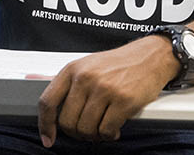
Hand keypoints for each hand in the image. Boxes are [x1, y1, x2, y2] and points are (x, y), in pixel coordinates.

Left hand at [37, 35, 177, 145]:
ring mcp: (104, 89)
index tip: (48, 138)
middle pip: (67, 121)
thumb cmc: (119, 64)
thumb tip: (42, 98)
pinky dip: (109, 135)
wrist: (151, 56)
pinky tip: (115, 128)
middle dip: (76, 133)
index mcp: (73, 69)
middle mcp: (85, 78)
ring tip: (102, 128)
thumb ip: (69, 84)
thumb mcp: (88, 65)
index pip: (47, 101)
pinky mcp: (123, 100)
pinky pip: (106, 131)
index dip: (45, 125)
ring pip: (86, 129)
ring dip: (94, 135)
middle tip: (87, 131)